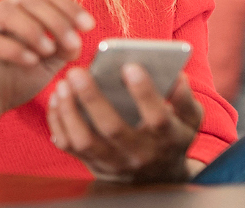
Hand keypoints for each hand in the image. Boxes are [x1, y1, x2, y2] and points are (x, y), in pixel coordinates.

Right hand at [0, 0, 95, 134]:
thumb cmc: (13, 81)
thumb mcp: (47, 63)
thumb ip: (63, 47)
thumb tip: (79, 38)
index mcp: (14, 12)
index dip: (68, 4)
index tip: (88, 26)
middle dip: (56, 20)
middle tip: (73, 44)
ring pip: (4, 11)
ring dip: (33, 29)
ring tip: (48, 51)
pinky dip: (14, 49)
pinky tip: (30, 61)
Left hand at [46, 66, 202, 182]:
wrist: (156, 178)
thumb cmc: (170, 136)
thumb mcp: (188, 120)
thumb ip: (184, 98)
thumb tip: (176, 75)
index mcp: (169, 139)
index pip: (158, 118)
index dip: (145, 93)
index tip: (129, 65)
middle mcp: (140, 154)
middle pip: (113, 128)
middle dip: (92, 98)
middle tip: (76, 71)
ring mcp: (114, 162)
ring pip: (85, 140)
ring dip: (69, 111)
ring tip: (62, 84)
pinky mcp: (92, 164)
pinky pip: (68, 145)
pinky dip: (58, 121)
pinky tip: (56, 98)